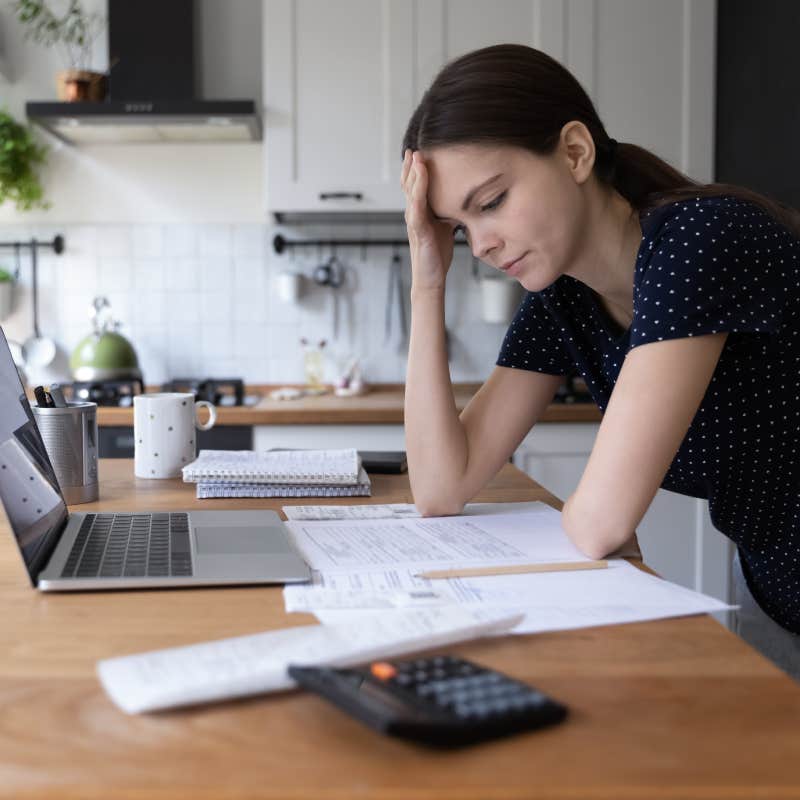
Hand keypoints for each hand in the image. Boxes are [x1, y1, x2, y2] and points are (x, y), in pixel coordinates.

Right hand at [401, 149, 456, 291]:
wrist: (431, 278)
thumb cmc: (437, 255)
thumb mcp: (446, 227)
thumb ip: (449, 212)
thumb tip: (462, 199)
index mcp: (420, 213)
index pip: (415, 187)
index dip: (415, 170)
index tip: (419, 152)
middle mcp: (413, 214)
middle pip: (409, 185)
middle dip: (411, 166)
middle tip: (413, 148)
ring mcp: (414, 222)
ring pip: (411, 193)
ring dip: (414, 174)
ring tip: (416, 157)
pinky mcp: (419, 231)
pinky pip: (416, 209)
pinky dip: (418, 193)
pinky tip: (420, 182)